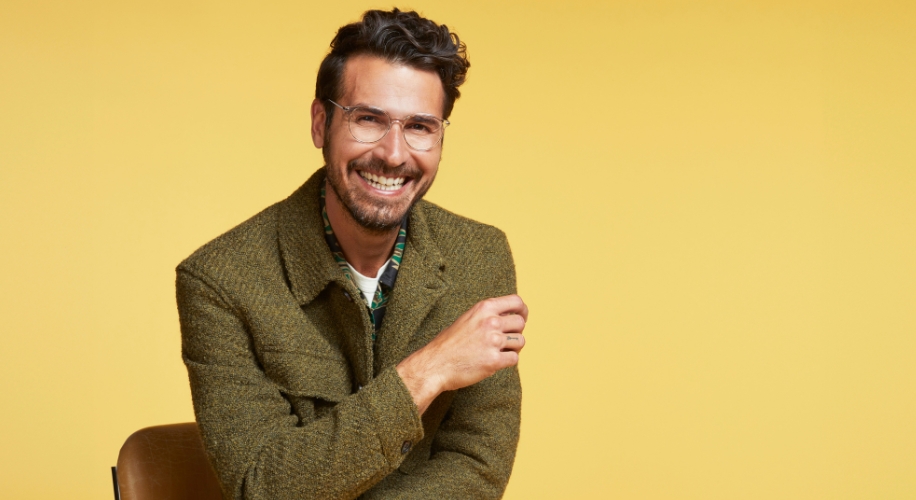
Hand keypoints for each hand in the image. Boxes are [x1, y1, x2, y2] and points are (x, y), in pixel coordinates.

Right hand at [396, 294, 527, 413]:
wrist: (434, 365)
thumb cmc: (448, 344)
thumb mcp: (467, 319)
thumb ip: (487, 315)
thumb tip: (510, 315)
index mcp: (483, 308)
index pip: (516, 302)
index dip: (522, 311)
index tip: (521, 318)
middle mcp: (490, 322)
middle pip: (520, 323)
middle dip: (516, 332)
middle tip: (505, 340)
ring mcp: (493, 341)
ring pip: (520, 341)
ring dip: (513, 347)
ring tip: (498, 351)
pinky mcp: (494, 361)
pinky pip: (514, 358)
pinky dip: (507, 361)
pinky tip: (495, 361)